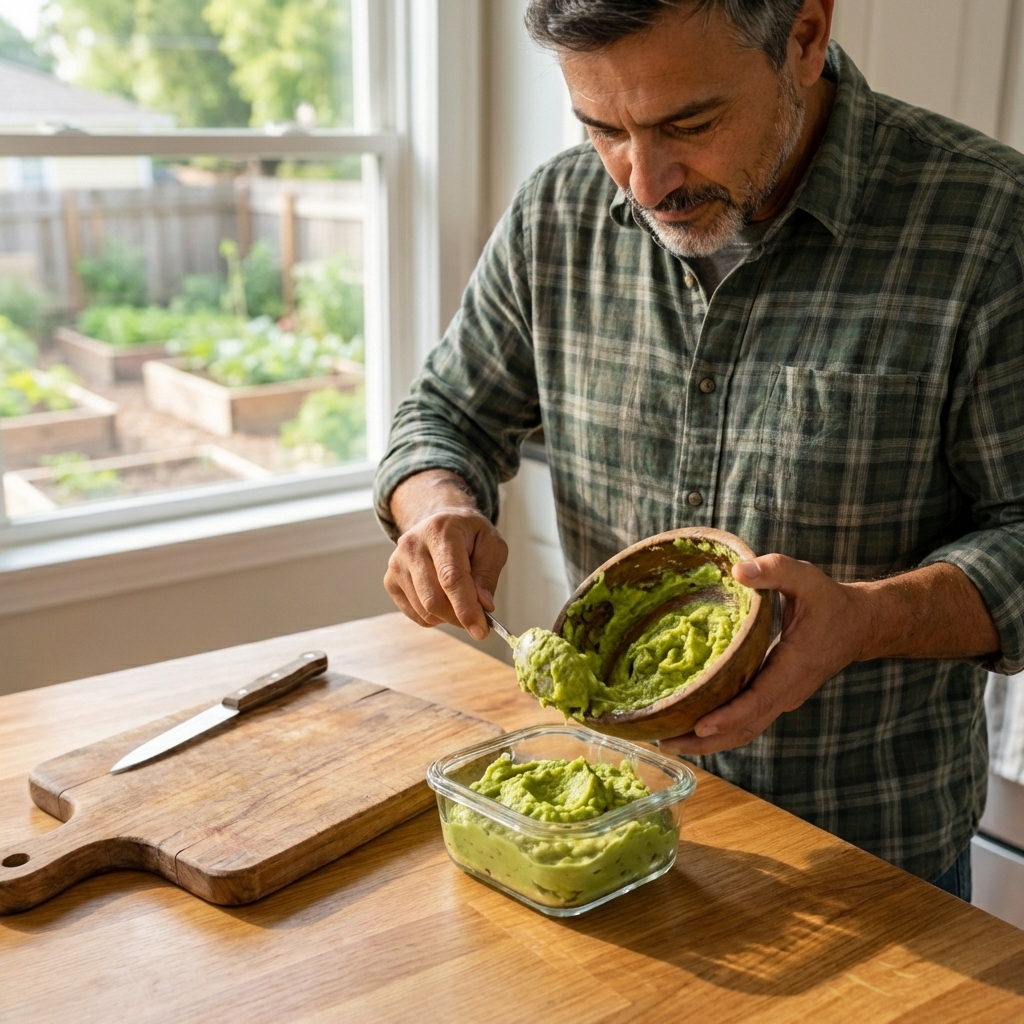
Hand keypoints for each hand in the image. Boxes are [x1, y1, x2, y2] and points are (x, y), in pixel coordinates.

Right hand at [384, 471, 507, 640]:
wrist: (440, 523)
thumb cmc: (468, 535)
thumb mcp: (492, 545)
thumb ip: (488, 574)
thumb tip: (483, 605)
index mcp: (440, 531)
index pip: (451, 577)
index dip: (466, 608)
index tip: (481, 631)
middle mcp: (412, 546)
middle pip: (434, 599)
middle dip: (459, 617)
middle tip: (478, 618)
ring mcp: (396, 564)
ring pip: (425, 611)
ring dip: (449, 616)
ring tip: (460, 597)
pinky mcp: (390, 581)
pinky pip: (416, 615)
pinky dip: (435, 616)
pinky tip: (443, 597)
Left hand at [660, 554, 866, 755]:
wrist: (858, 625)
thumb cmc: (829, 601)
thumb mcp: (805, 578)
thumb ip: (774, 570)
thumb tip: (738, 571)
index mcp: (793, 667)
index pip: (759, 700)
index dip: (729, 715)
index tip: (699, 725)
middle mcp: (786, 692)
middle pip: (745, 728)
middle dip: (707, 740)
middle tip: (666, 742)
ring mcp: (781, 699)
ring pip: (745, 730)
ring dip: (709, 741)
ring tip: (669, 741)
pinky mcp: (775, 697)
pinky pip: (746, 720)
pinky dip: (720, 729)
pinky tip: (690, 726)